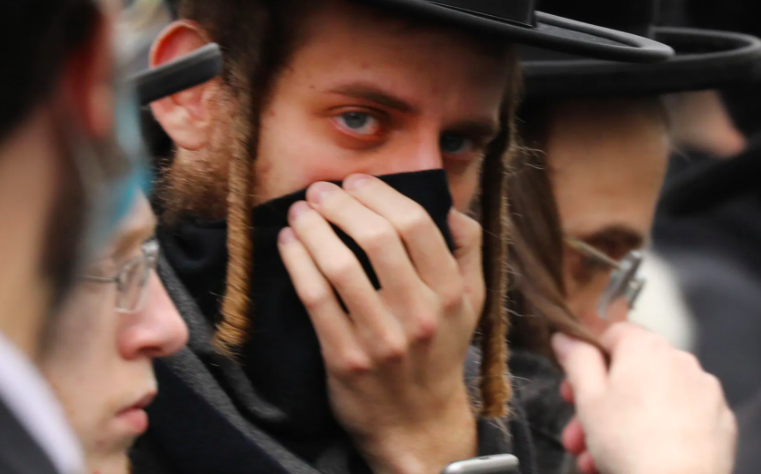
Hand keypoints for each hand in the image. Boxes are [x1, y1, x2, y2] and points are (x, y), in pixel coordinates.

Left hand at [276, 174, 483, 473]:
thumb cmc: (440, 352)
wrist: (417, 422)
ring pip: (340, 265)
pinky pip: (314, 298)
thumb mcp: (472, 303)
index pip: (416, 224)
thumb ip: (468, 250)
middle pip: (376, 237)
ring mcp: (381, 338)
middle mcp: (420, 314)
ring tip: (300, 211)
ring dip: (313, 228)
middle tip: (320, 190)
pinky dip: (297, 262)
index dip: (380, 194)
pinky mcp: (345, 357)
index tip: (355, 182)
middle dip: (341, 204)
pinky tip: (289, 243)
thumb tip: (449, 206)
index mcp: (451, 293)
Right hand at [553, 323, 736, 473]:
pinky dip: (659, 433)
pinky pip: (680, 419)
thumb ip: (576, 359)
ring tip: (600, 457)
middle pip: (630, 373)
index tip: (573, 388)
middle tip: (579, 432)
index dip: (587, 361)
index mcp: (646, 346)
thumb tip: (566, 337)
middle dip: (599, 403)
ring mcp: (704, 391)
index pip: (611, 335)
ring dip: (623, 423)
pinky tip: (640, 458)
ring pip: (652, 400)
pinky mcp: (720, 420)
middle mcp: (680, 360)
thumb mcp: (588, 398)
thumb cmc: (629, 443)